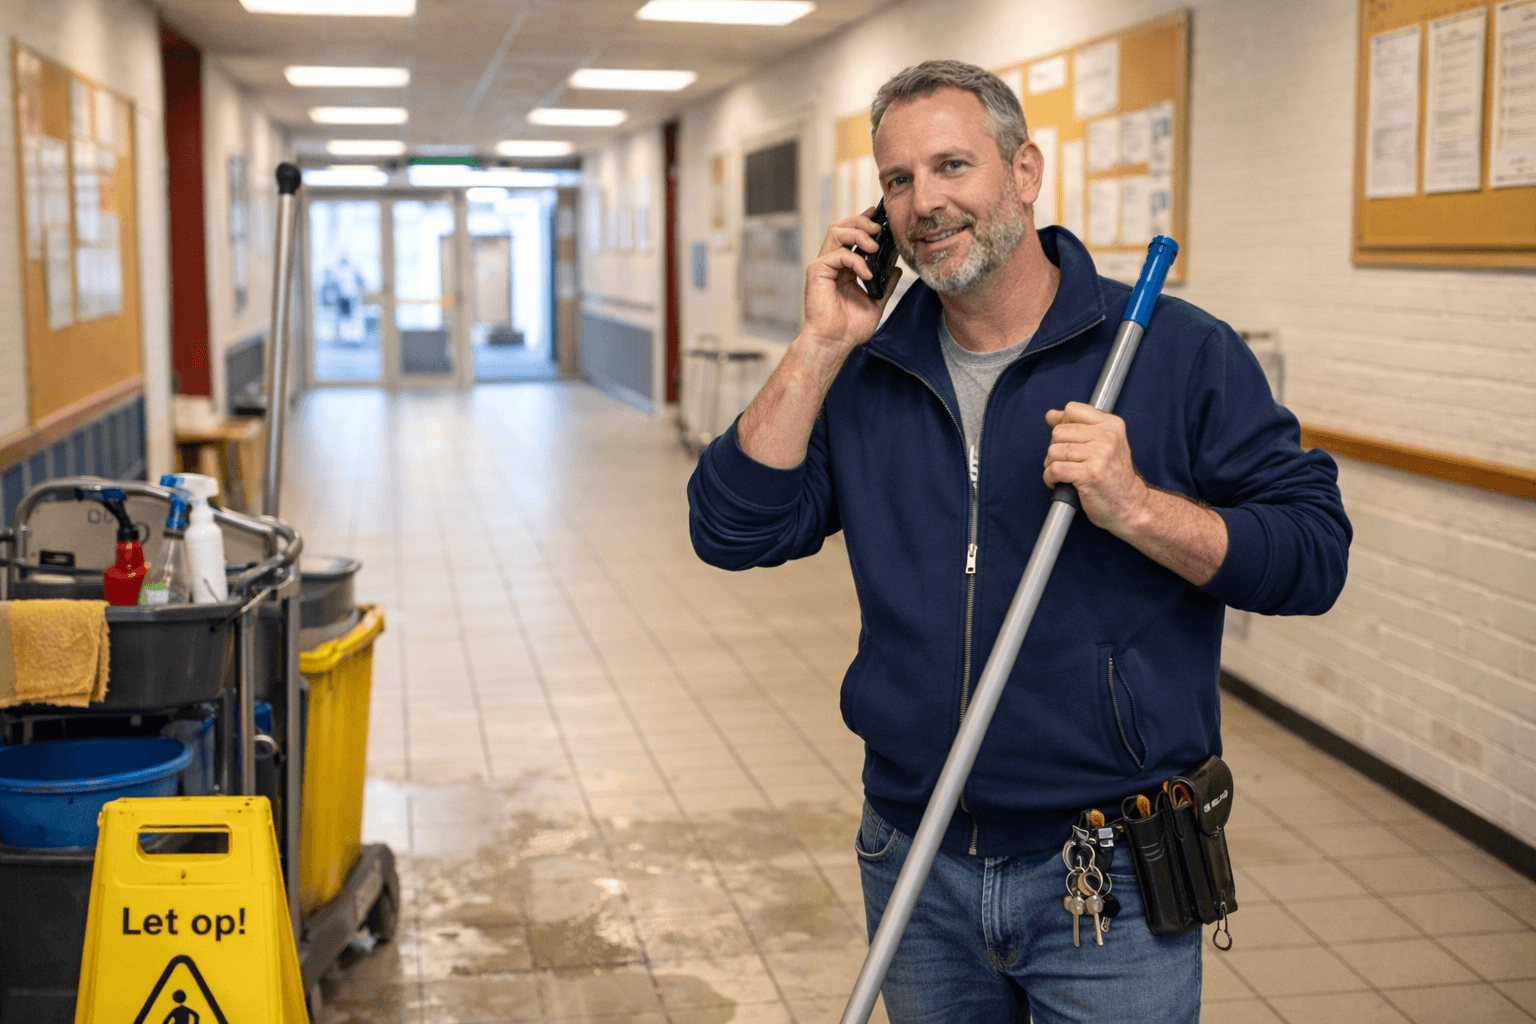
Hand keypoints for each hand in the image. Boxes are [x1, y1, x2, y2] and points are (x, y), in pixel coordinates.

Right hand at [801, 206, 901, 361]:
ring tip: (874, 246)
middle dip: (862, 222)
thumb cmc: (850, 328)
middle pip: (842, 226)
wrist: (835, 343)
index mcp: (843, 268)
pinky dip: (856, 260)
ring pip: (836, 231)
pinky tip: (867, 274)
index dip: (863, 222)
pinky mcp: (817, 271)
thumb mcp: (875, 302)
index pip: (851, 235)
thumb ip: (885, 284)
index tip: (878, 215)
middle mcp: (831, 263)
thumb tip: (897, 269)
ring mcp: (823, 266)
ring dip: (858, 234)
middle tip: (879, 229)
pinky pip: (838, 254)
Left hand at [1042, 402, 1150, 533]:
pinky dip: (1049, 478)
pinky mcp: (1088, 474)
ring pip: (1054, 451)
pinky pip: (1054, 469)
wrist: (1131, 506)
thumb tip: (1051, 414)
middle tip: (1064, 462)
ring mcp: (1099, 455)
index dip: (1062, 424)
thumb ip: (1078, 426)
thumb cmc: (1115, 477)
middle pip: (1059, 431)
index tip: (1065, 440)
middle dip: (1055, 449)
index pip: (1072, 409)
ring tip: (1062, 472)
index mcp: (1112, 425)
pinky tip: (1057, 482)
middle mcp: (1108, 437)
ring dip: (1050, 465)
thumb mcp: (1104, 445)